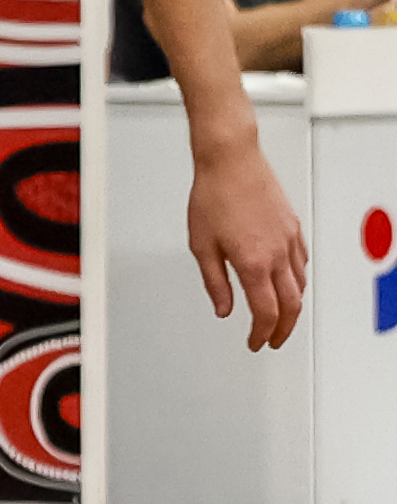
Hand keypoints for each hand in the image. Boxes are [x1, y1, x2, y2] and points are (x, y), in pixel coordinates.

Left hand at [188, 136, 305, 353]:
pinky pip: (302, 262)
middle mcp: (277, 253)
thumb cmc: (212, 196)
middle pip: (291, 306)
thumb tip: (223, 309)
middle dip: (283, 329)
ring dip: (292, 307)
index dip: (261, 334)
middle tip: (272, 340)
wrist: (230, 160)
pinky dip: (297, 280)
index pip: (266, 312)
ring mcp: (289, 239)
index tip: (255, 342)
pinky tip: (287, 282)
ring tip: (279, 316)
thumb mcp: (201, 245)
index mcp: (253, 262)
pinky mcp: (293, 226)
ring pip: (300, 284)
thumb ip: (214, 282)